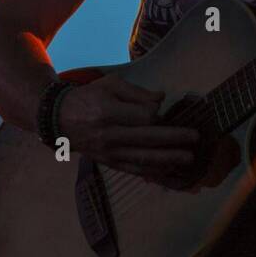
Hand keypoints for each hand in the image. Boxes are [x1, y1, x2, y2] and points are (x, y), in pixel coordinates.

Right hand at [57, 73, 199, 179]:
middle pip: (147, 139)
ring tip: (188, 158)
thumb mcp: (110, 85)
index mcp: (108, 112)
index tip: (162, 112)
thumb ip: (137, 92)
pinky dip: (153, 171)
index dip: (157, 115)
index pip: (142, 117)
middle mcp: (109, 135)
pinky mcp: (109, 163)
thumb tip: (161, 99)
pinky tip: (169, 170)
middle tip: (195, 138)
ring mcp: (109, 152)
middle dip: (174, 139)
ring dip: (168, 159)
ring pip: (143, 158)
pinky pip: (134, 169)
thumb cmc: (88, 97)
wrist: (60, 119)